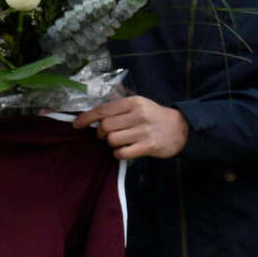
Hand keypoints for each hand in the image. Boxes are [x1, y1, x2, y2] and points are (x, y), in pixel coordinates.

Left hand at [72, 96, 188, 159]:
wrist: (181, 128)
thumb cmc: (154, 116)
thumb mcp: (139, 104)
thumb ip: (118, 108)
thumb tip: (93, 115)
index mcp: (133, 102)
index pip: (103, 109)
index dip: (86, 118)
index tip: (76, 125)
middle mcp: (138, 114)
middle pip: (105, 126)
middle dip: (101, 133)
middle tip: (107, 135)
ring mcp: (143, 131)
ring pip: (112, 140)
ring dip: (111, 144)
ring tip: (120, 142)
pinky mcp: (148, 146)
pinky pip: (122, 153)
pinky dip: (119, 153)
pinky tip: (125, 150)